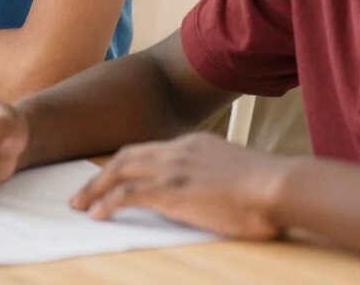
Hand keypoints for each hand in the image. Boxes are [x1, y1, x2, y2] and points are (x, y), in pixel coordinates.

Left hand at [70, 132, 294, 238]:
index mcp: (194, 144)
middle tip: (82, 192)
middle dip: (101, 174)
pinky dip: (108, 203)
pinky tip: (97, 215)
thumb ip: (219, 179)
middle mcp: (178, 151)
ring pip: (120, 171)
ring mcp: (173, 169)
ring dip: (95, 188)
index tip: (112, 178)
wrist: (279, 187)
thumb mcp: (239, 175)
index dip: (127, 165)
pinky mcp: (172, 191)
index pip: (150, 151)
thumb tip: (218, 195)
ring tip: (80, 205)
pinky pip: (128, 194)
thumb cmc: (272, 191)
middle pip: (127, 157)